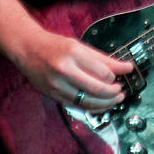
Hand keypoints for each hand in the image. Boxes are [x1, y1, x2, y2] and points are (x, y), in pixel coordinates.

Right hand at [13, 29, 129, 112]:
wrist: (28, 50)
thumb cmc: (54, 46)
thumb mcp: (80, 46)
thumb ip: (103, 59)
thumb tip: (126, 67)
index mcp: (73, 53)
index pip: (102, 71)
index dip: (115, 76)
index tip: (122, 75)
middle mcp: (64, 70)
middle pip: (96, 89)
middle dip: (113, 93)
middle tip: (121, 90)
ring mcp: (57, 85)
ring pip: (87, 101)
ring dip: (106, 103)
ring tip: (115, 99)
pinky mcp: (53, 96)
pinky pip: (77, 106)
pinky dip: (92, 107)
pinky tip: (100, 104)